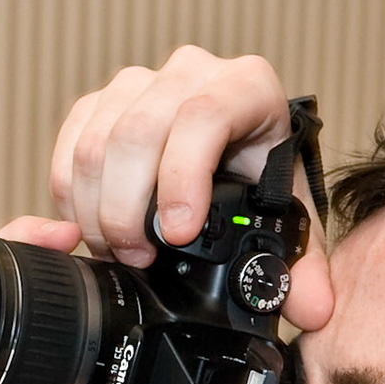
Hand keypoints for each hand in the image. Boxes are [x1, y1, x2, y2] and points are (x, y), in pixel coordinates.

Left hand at [0, 217, 77, 383]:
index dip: (13, 246)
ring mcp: (10, 381)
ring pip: (53, 324)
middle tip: (96, 264)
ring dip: (85, 330)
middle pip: (17, 287)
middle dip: (62, 273)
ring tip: (86, 363)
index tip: (58, 235)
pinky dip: (93, 375)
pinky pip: (74, 366)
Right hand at [49, 46, 332, 330]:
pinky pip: (70, 144)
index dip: (182, 177)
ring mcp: (139, 83)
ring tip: (118, 252)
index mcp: (246, 87)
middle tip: (138, 259)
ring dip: (97, 209)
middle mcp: (190, 73)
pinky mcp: (99, 102)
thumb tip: (314, 310)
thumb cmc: (260, 176)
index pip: (204, 116)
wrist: (233, 150)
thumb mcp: (286, 218)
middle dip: (128, 208)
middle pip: (137, 130)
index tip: (177, 234)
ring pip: (96, 140)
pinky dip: (73, 195)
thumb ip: (301, 267)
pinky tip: (89, 228)